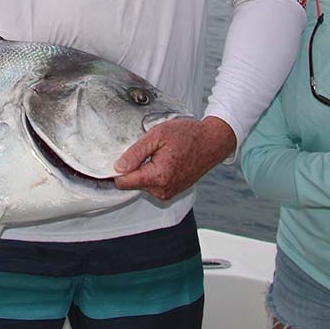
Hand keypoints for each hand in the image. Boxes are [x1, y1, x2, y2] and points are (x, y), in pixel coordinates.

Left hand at [113, 117, 235, 200]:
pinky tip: (164, 160)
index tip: (119, 157)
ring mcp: (168, 193)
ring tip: (159, 154)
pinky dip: (153, 174)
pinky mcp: (172, 192)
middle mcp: (162, 190)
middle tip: (148, 150)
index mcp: (157, 176)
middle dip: (134, 167)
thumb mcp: (157, 135)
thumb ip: (135, 152)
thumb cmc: (188, 135)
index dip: (117, 169)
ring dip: (144, 170)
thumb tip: (118, 167)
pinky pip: (153, 185)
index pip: (124, 182)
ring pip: (142, 184)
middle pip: (132, 183)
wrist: (211, 142)